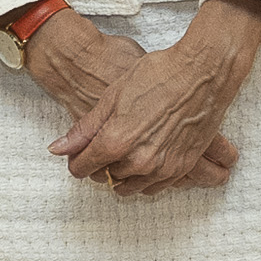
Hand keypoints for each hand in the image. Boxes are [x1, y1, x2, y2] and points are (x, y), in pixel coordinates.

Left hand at [54, 0, 260, 196]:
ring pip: (131, 186)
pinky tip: (145, 161)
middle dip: (102, 165)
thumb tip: (58, 149)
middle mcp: (138, 161)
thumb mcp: (113, 96)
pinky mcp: (183, 167)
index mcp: (116, 142)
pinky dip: (147, 179)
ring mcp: (163, 168)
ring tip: (126, 153)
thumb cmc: (158, 75)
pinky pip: (156, 187)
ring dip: (124, 175)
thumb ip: (85, 129)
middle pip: (106, 177)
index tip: (79, 156)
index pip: (83, 167)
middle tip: (106, 147)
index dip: (77, 160)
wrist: (203, 72)